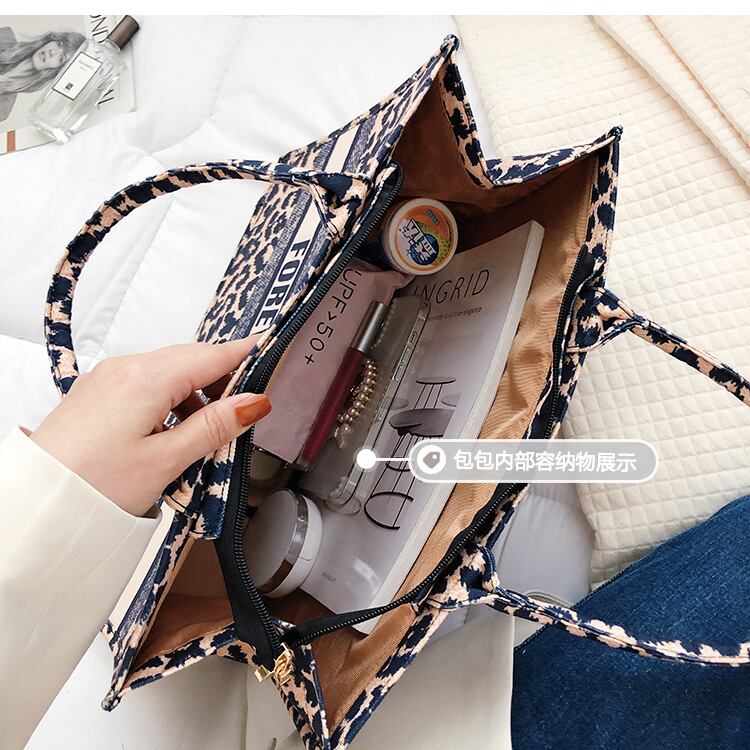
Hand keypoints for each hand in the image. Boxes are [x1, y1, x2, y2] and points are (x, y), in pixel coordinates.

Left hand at [32, 339, 270, 516]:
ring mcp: (108, 378)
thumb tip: (253, 402)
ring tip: (207, 433)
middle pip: (191, 359)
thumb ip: (214, 426)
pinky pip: (145, 384)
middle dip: (223, 377)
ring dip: (195, 392)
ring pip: (168, 371)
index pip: (212, 355)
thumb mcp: (166, 461)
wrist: (33, 503)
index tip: (272, 349)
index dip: (246, 354)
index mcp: (147, 378)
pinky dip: (169, 399)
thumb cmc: (93, 486)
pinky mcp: (96, 394)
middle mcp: (126, 368)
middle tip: (247, 406)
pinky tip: (173, 432)